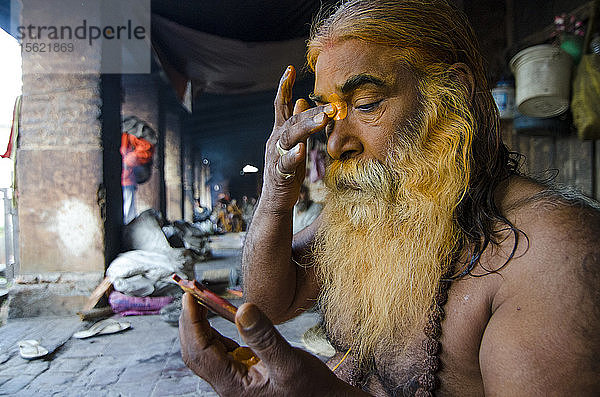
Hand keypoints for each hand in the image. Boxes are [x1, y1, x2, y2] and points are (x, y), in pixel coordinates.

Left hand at [179, 293, 358, 396]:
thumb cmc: (312, 391)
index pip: (200, 351)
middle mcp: (229, 383)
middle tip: (191, 292)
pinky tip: (218, 317)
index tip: (189, 297)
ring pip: (206, 350)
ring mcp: (234, 378)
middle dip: (190, 321)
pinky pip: (221, 350)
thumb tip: (242, 309)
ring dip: (200, 325)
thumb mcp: (290, 363)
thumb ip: (264, 338)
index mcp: (234, 385)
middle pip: (196, 351)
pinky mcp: (243, 372)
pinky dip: (215, 331)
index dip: (191, 322)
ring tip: (200, 300)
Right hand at [261, 65, 332, 212]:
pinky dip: (293, 156)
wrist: (276, 200)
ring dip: (306, 127)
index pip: (280, 105)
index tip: (290, 69)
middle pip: (291, 120)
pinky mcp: (279, 174)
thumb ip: (296, 123)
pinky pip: (285, 163)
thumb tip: (300, 100)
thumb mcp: (293, 144)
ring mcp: (276, 157)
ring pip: (289, 137)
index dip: (283, 87)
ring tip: (322, 120)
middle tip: (332, 105)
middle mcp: (275, 141)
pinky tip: (301, 150)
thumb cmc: (287, 170)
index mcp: (279, 132)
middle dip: (311, 111)